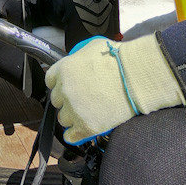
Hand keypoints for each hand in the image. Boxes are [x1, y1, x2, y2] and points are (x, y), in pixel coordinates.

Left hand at [45, 33, 185, 144]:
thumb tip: (76, 63)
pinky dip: (75, 134)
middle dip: (67, 99)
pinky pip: (71, 136)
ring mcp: (74, 110)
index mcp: (63, 70)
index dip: (59, 84)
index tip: (66, 86)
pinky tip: (81, 129)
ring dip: (72, 116)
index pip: (50, 80)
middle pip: (57, 100)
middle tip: (81, 98)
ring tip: (87, 112)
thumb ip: (77, 58)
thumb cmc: (118, 59)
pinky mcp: (86, 127)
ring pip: (63, 118)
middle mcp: (65, 91)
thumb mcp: (91, 48)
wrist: (136, 76)